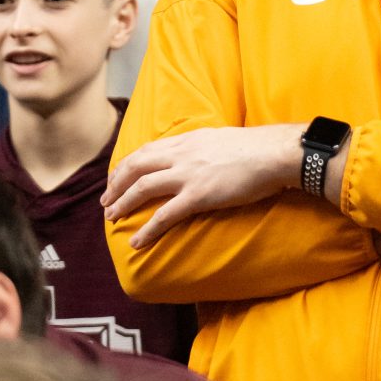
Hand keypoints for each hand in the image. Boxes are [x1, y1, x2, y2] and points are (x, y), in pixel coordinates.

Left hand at [104, 125, 303, 249]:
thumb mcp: (221, 139)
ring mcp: (188, 175)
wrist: (274, 153)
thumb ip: (202, 147)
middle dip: (115, 185)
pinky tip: (136, 242)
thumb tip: (197, 156)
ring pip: (142, 188)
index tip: (116, 178)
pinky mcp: (199, 195)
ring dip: (122, 204)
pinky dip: (147, 229)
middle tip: (106, 202)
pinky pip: (165, 215)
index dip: (126, 165)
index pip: (146, 150)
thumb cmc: (256, 148)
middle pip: (136, 167)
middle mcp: (181, 155)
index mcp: (187, 140)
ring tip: (111, 218)